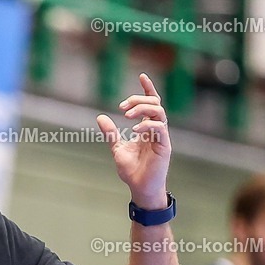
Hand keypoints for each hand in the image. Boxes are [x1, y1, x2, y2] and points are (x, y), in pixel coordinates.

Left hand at [96, 73, 171, 209]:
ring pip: (159, 112)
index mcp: (147, 128)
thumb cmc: (132, 170)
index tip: (141, 76)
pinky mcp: (164, 146)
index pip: (151, 103)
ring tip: (126, 116)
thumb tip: (100, 117)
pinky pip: (160, 128)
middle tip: (121, 107)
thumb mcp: (117, 148)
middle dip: (138, 99)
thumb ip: (110, 133)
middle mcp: (156, 130)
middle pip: (155, 103)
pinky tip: (134, 129)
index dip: (148, 89)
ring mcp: (161, 137)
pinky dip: (147, 125)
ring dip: (142, 109)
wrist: (139, 188)